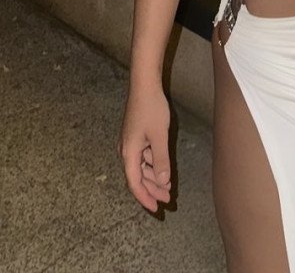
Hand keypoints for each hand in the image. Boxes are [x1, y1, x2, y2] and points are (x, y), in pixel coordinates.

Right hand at [119, 86, 172, 211]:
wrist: (144, 85)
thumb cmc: (151, 108)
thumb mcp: (159, 136)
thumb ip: (161, 160)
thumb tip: (163, 182)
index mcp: (129, 153)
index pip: (135, 183)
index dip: (145, 197)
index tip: (156, 208)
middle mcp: (126, 151)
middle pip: (137, 177)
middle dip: (152, 189)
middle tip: (167, 199)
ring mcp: (129, 143)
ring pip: (141, 167)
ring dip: (154, 177)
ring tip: (168, 186)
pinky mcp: (135, 136)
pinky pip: (142, 157)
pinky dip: (152, 164)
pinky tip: (163, 168)